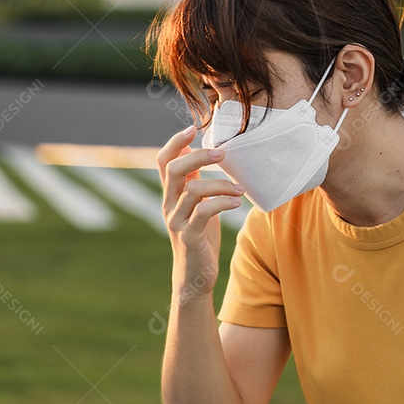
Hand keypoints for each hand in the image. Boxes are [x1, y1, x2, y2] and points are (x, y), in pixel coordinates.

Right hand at [158, 124, 245, 298]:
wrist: (195, 275)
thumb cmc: (200, 236)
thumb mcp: (196, 205)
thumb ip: (194, 182)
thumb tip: (197, 152)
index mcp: (170, 194)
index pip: (163, 160)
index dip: (175, 142)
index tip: (193, 128)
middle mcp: (169, 205)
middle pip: (173, 169)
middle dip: (198, 156)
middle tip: (222, 154)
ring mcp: (177, 221)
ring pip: (192, 190)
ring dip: (219, 184)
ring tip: (239, 188)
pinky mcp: (190, 237)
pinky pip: (203, 213)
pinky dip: (222, 203)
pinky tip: (237, 203)